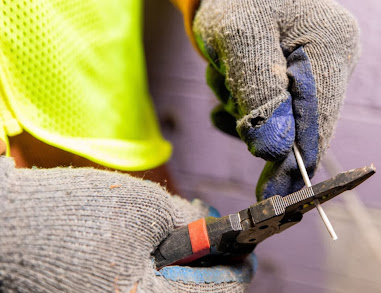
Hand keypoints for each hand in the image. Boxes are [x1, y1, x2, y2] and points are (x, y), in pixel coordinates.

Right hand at [0, 157, 252, 291]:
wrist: (8, 230)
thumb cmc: (72, 216)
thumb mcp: (143, 207)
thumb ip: (188, 222)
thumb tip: (213, 230)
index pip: (222, 292)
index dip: (240, 265)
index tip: (246, 245)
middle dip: (210, 268)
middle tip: (207, 238)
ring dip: (182, 272)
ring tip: (172, 241)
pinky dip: (156, 276)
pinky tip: (146, 253)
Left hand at [193, 0, 359, 199]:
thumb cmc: (237, 0)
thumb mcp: (238, 39)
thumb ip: (257, 93)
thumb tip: (272, 151)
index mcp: (330, 47)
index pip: (318, 121)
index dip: (294, 163)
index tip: (271, 198)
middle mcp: (335, 61)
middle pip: (302, 126)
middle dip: (256, 123)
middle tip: (227, 98)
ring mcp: (321, 72)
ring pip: (283, 122)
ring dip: (245, 110)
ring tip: (226, 73)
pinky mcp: (301, 79)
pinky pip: (275, 113)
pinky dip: (246, 109)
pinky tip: (229, 85)